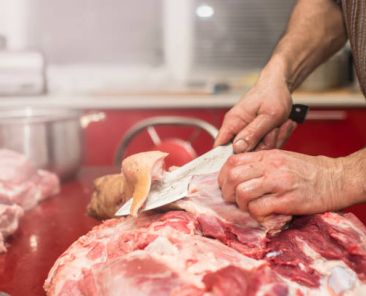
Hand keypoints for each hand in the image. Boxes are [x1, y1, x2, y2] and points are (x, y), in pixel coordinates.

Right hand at [214, 73, 294, 152]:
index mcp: (232, 123)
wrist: (280, 85)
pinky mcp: (256, 135)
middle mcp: (236, 129)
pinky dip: (277, 138)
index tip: (248, 155)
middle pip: (244, 152)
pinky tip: (281, 126)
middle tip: (275, 130)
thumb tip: (238, 149)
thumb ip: (253, 133)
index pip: (219, 147)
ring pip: (258, 150)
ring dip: (274, 140)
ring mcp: (246, 133)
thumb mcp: (268, 116)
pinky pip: (265, 146)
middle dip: (264, 145)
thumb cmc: (273, 95)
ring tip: (280, 124)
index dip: (229, 156)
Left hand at [218, 149, 353, 221]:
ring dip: (241, 204)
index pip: (232, 162)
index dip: (223, 176)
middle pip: (233, 177)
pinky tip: (263, 214)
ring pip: (242, 193)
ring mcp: (278, 183)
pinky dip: (256, 215)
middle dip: (227, 192)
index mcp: (266, 156)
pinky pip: (258, 209)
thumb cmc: (307, 171)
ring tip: (249, 207)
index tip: (226, 186)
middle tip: (233, 199)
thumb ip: (258, 165)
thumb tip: (236, 176)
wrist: (334, 179)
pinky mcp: (287, 200)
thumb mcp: (280, 158)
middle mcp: (270, 167)